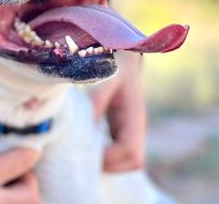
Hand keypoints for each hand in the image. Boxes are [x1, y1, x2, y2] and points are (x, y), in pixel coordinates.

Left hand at [90, 51, 146, 172]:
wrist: (119, 54)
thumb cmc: (110, 64)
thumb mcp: (102, 81)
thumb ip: (94, 103)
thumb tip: (82, 129)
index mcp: (134, 116)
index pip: (130, 152)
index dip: (109, 157)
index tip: (87, 149)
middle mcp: (136, 127)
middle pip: (133, 162)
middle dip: (109, 164)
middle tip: (82, 154)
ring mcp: (131, 130)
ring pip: (128, 161)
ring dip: (107, 161)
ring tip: (83, 150)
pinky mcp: (121, 130)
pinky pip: (118, 153)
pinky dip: (104, 154)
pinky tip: (86, 143)